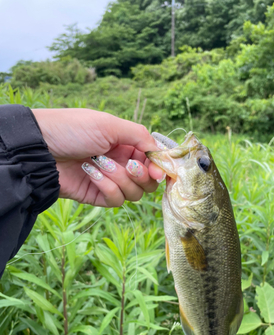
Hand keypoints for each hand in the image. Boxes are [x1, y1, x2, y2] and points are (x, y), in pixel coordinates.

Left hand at [31, 108, 163, 206]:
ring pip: (135, 193)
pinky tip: (90, 174)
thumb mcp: (110, 124)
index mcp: (127, 144)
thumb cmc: (73, 129)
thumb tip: (161, 155)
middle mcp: (122, 163)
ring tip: (98, 164)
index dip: (159, 168)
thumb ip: (141, 136)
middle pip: (148, 182)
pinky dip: (107, 187)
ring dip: (119, 179)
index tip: (157, 171)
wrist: (41, 149)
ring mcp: (111, 181)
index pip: (154, 162)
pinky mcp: (98, 196)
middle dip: (141, 175)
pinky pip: (116, 200)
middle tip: (128, 166)